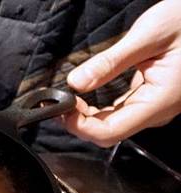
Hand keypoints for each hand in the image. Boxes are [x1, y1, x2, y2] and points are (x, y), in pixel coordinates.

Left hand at [64, 0, 180, 146]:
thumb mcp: (149, 35)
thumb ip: (110, 62)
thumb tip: (76, 83)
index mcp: (159, 101)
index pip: (110, 132)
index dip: (80, 126)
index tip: (62, 108)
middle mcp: (157, 111)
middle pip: (108, 131)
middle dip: (78, 120)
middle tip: (59, 100)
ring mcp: (155, 106)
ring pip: (112, 123)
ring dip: (86, 115)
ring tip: (68, 97)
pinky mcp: (151, 98)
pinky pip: (120, 112)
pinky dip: (98, 108)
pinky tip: (85, 95)